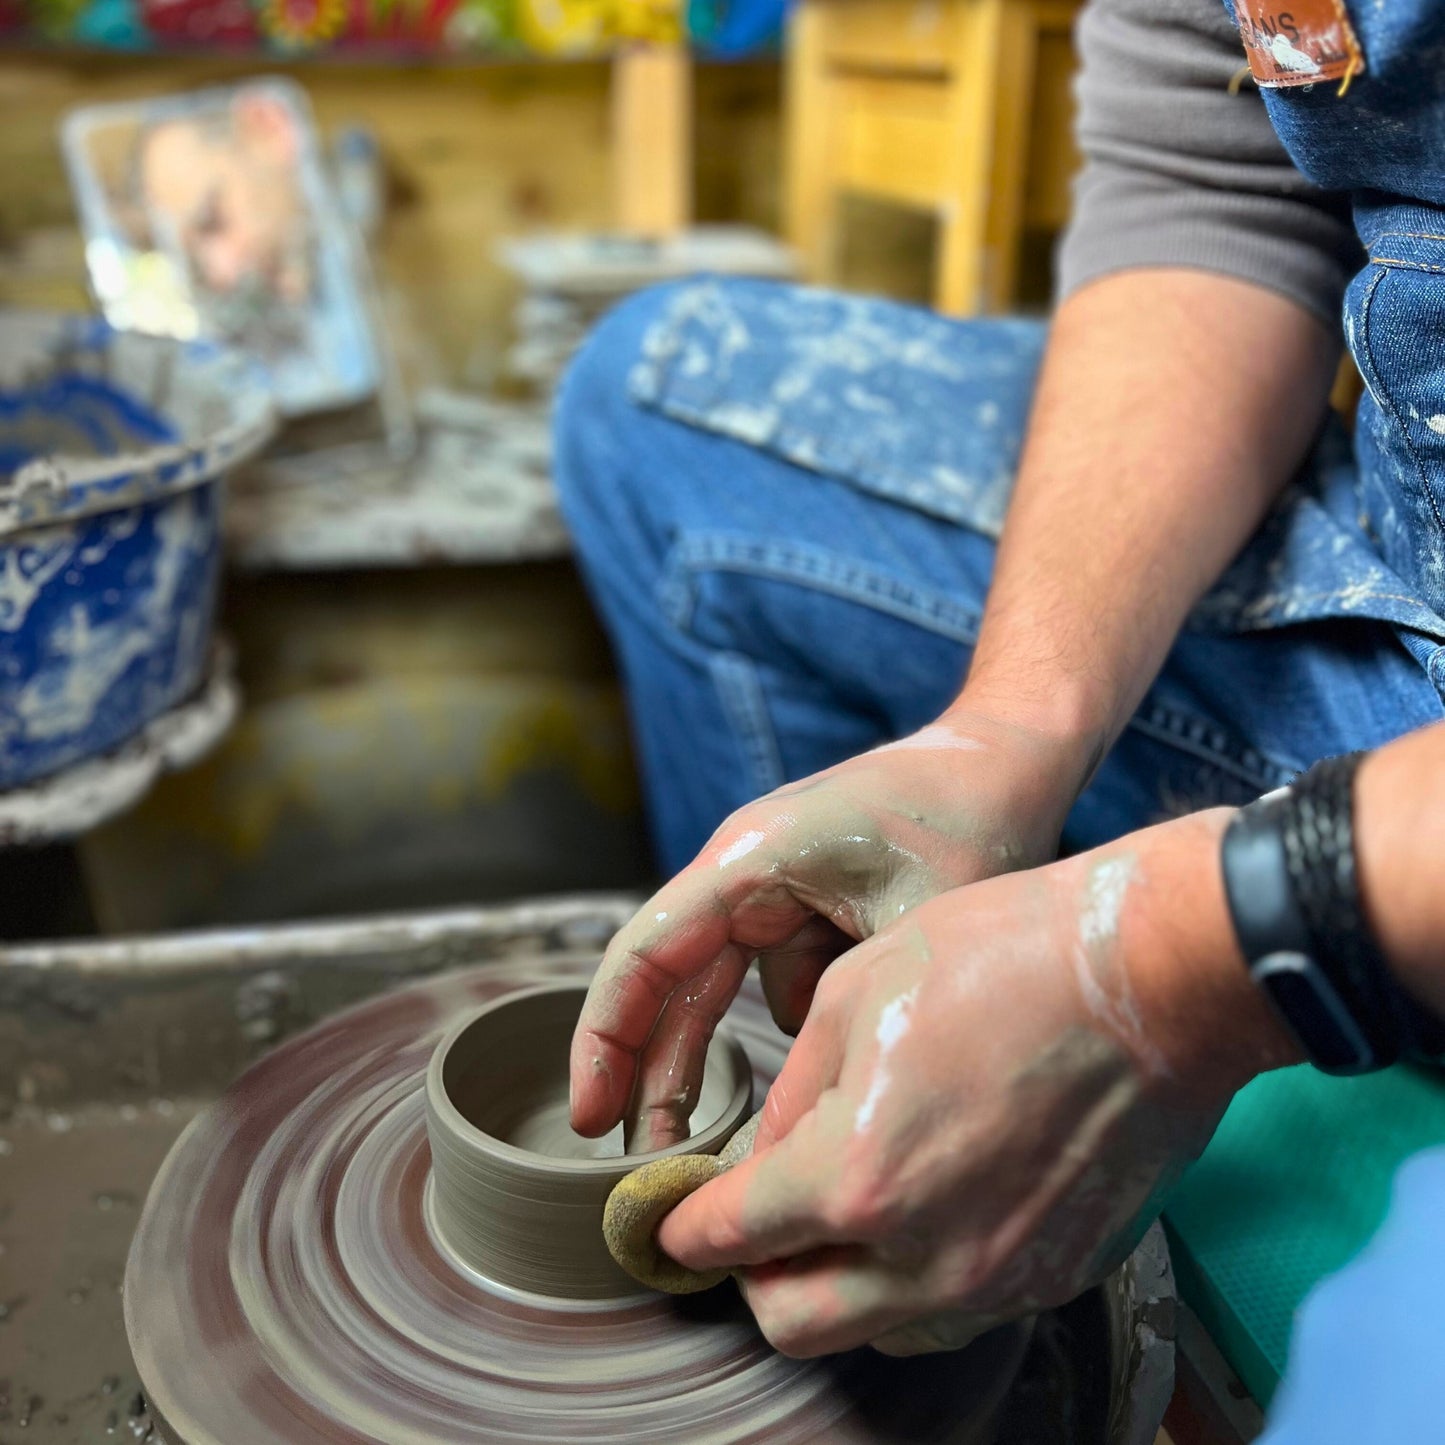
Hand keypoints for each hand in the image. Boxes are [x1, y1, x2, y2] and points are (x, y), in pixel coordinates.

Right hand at [571, 703, 1099, 1150]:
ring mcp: (773, 888)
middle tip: (644, 1169)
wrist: (1012, 756)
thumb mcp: (910, 928)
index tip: (588, 1122)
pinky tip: (840, 1062)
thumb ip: (843, 1016)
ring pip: (720, 990)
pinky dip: (794, 1024)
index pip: (643, 957)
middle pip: (669, 983)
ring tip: (712, 1153)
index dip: (605, 1042)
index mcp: (748, 861)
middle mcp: (743, 873)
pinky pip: (777, 976)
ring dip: (717, 1061)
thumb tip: (790, 1117)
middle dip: (652, 1075)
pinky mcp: (807, 905)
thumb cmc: (967, 820)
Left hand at [654, 810, 1298, 1356]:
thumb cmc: (1003, 957)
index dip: (684, 1228)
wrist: (1151, 975)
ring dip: (835, 1285)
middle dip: (751, 1275)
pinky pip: (953, 1310)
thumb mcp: (856, 994)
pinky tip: (920, 1207)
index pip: (732, 1238)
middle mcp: (922, 1255)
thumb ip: (793, 1092)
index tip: (671, 1220)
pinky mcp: (1055, 1275)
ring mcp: (996, 1278)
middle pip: (791, 1321)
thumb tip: (767, 1152)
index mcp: (854, 1175)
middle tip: (750, 1222)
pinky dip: (912, 1278)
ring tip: (838, 1212)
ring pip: (873, 1331)